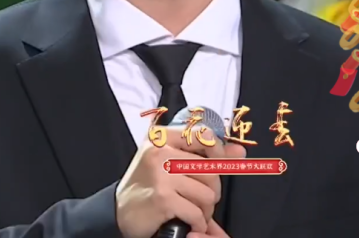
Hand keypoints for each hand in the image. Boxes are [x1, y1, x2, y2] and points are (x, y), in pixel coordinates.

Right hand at [115, 129, 246, 237]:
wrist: (119, 210)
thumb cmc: (147, 185)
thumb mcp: (171, 162)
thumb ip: (206, 154)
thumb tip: (239, 151)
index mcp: (161, 138)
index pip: (204, 135)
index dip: (218, 153)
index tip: (215, 165)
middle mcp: (159, 152)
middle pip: (212, 169)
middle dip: (210, 190)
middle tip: (194, 197)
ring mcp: (160, 175)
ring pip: (208, 194)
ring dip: (204, 209)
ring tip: (188, 208)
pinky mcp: (163, 198)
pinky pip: (198, 213)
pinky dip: (196, 222)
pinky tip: (184, 220)